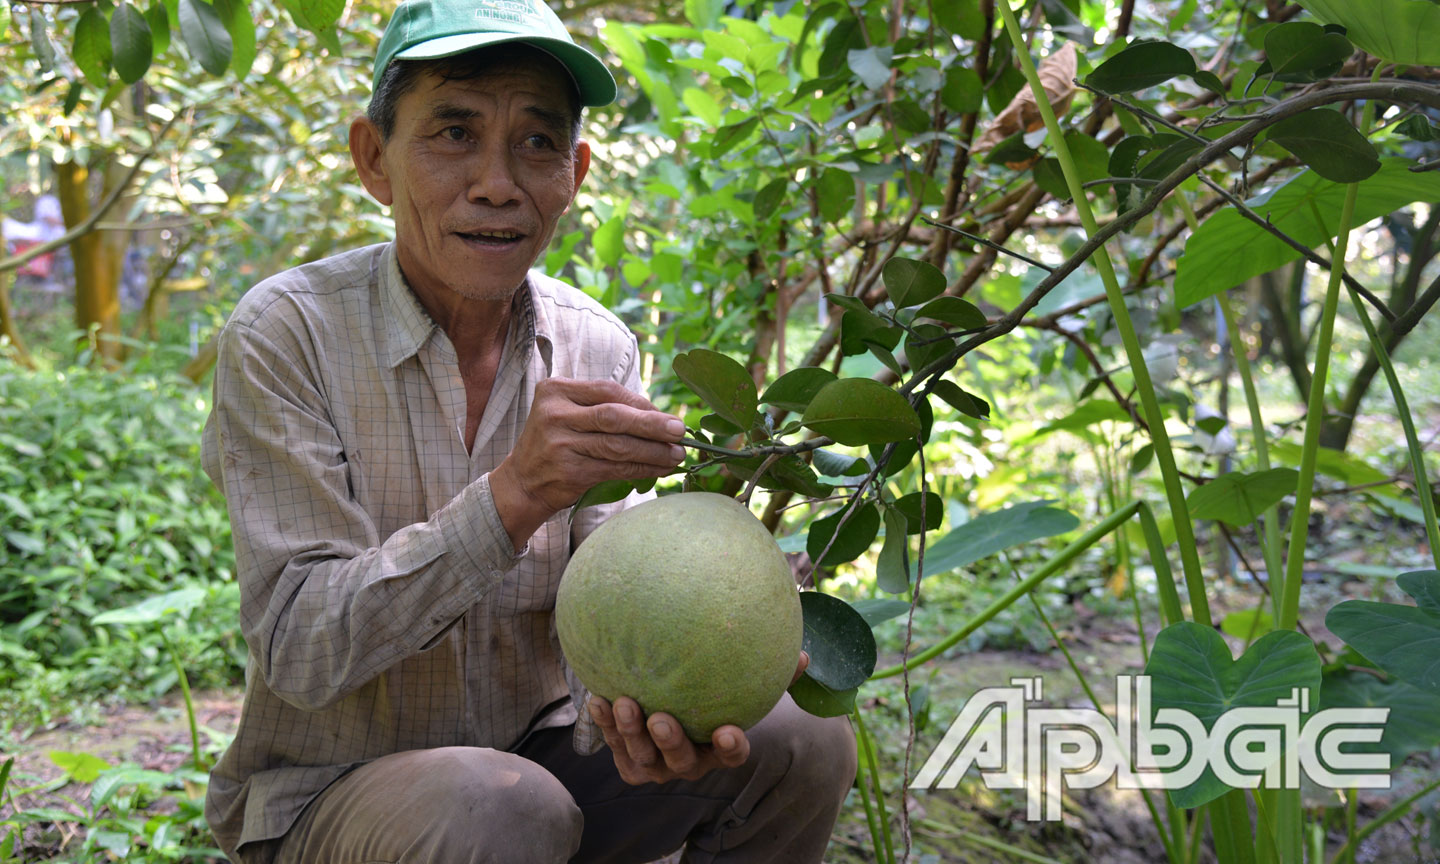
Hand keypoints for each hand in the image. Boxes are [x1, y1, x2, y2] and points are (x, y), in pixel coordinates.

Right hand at [490, 378, 684, 548]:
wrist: (522, 482)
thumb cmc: (556, 443)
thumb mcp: (568, 413)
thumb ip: (603, 407)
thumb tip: (658, 414)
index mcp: (555, 390)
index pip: (608, 391)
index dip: (641, 403)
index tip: (664, 415)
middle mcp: (555, 414)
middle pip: (614, 416)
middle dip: (652, 424)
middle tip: (680, 430)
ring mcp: (560, 444)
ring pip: (618, 445)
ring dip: (653, 450)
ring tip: (676, 453)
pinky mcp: (570, 471)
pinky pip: (615, 468)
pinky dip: (641, 469)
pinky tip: (659, 468)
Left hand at [588, 652, 809, 785]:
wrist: (668, 709)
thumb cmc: (715, 695)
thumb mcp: (744, 685)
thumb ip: (773, 673)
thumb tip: (804, 655)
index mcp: (720, 747)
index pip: (733, 754)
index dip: (731, 747)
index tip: (729, 730)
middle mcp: (691, 762)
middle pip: (683, 762)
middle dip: (670, 742)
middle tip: (660, 717)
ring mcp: (659, 766)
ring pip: (645, 758)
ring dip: (631, 733)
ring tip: (623, 703)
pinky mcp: (631, 764)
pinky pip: (617, 748)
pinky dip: (606, 727)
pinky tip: (597, 700)